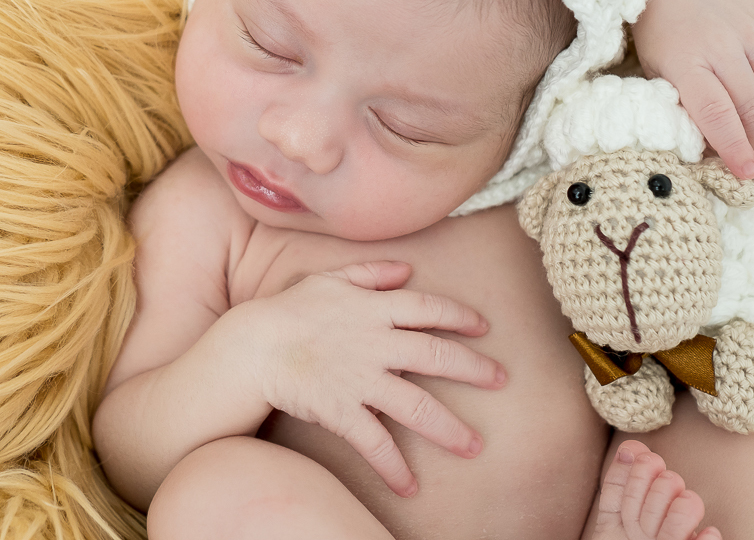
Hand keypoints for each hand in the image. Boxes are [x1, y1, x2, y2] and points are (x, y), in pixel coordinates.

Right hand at [239, 260, 504, 497]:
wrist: (252, 346)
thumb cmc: (289, 309)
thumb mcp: (329, 279)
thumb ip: (370, 272)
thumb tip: (406, 268)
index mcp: (375, 308)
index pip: (429, 309)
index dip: (461, 316)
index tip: (483, 327)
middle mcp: (376, 343)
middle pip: (437, 357)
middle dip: (474, 369)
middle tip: (502, 379)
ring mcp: (361, 379)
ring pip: (417, 407)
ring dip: (449, 429)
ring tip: (474, 446)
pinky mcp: (342, 410)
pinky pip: (375, 442)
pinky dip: (393, 466)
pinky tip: (409, 485)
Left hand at [633, 0, 753, 178]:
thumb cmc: (660, 39)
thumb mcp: (657, 75)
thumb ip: (682, 108)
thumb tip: (710, 153)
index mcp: (684, 62)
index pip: (717, 113)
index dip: (734, 147)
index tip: (744, 172)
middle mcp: (719, 45)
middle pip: (750, 106)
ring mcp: (748, 31)